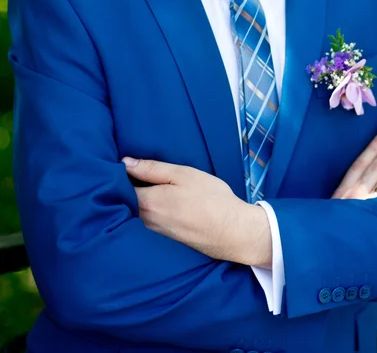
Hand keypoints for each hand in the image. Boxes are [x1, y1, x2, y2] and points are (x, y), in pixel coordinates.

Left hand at [122, 158, 272, 267]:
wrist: (233, 232)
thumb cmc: (211, 199)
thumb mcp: (184, 175)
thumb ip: (153, 168)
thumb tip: (125, 162)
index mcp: (147, 202)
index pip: (119, 186)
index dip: (119, 174)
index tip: (122, 164)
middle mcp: (145, 220)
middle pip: (125, 201)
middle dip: (125, 187)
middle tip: (134, 172)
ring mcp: (154, 231)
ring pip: (137, 211)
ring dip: (138, 199)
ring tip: (148, 185)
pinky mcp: (165, 238)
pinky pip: (148, 220)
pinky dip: (150, 210)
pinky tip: (164, 202)